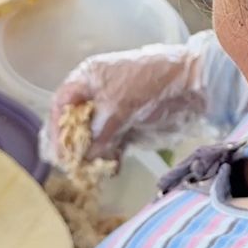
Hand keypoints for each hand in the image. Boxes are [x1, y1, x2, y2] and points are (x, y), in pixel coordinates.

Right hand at [49, 42, 207, 163]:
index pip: (61, 103)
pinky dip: (111, 156)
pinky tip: (113, 168)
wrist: (191, 83)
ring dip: (92, 155)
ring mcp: (113, 110)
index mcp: (88, 77)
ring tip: (95, 170)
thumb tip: (83, 157)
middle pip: (75, 123)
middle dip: (74, 146)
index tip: (57, 152)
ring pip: (93, 137)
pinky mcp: (129, 124)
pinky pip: (112, 143)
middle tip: (74, 167)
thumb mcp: (116, 107)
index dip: (56, 128)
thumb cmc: (148, 84)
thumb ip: (96, 133)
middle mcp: (97, 93)